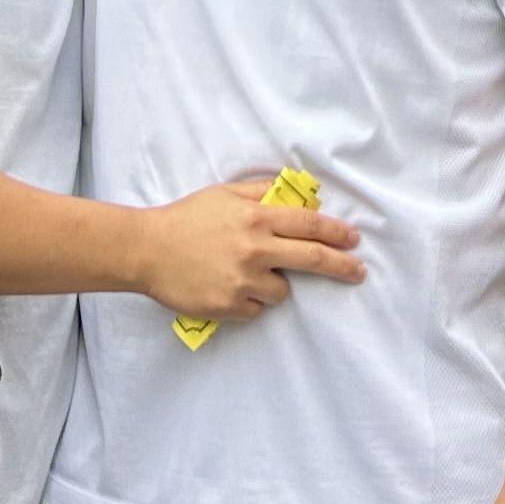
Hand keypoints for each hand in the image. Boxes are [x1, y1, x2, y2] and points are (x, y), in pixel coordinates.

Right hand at [129, 178, 365, 327]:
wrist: (146, 250)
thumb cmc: (186, 218)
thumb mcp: (224, 194)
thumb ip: (261, 193)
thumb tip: (295, 194)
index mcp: (255, 218)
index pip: (309, 224)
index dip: (335, 232)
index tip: (353, 240)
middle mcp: (254, 249)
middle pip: (312, 259)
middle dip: (341, 266)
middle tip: (358, 272)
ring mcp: (242, 280)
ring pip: (282, 291)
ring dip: (274, 285)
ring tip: (246, 274)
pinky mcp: (228, 306)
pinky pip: (255, 309)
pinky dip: (249, 302)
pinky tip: (228, 288)